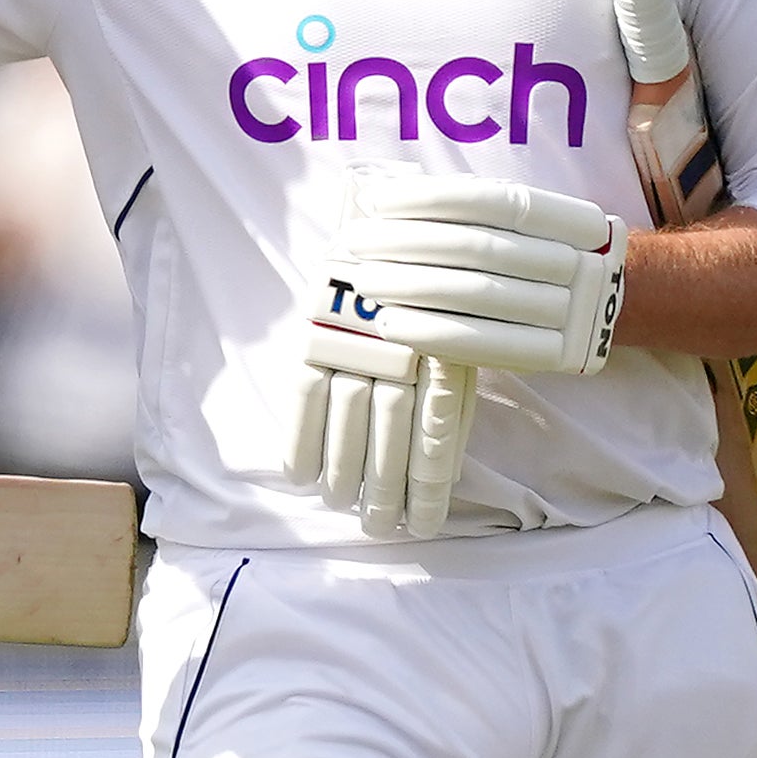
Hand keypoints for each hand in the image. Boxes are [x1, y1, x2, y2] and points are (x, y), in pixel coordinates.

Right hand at [288, 273, 476, 537]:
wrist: (386, 227)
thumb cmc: (427, 298)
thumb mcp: (454, 342)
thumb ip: (450, 400)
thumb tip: (442, 471)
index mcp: (441, 359)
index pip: (433, 441)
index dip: (428, 490)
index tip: (425, 527)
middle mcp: (397, 354)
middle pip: (388, 441)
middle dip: (385, 494)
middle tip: (381, 530)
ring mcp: (350, 343)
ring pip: (347, 425)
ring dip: (343, 476)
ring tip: (342, 508)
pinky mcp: (313, 334)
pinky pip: (303, 397)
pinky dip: (301, 441)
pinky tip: (302, 478)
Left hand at [334, 175, 627, 376]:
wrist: (607, 303)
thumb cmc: (539, 251)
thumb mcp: (525, 220)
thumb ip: (472, 210)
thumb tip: (389, 203)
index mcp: (570, 217)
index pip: (491, 200)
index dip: (430, 199)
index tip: (377, 202)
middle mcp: (575, 260)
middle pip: (477, 248)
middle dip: (408, 244)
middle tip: (358, 243)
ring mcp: (568, 310)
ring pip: (478, 296)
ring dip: (410, 288)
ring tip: (366, 281)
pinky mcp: (551, 353)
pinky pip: (483, 344)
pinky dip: (431, 332)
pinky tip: (391, 323)